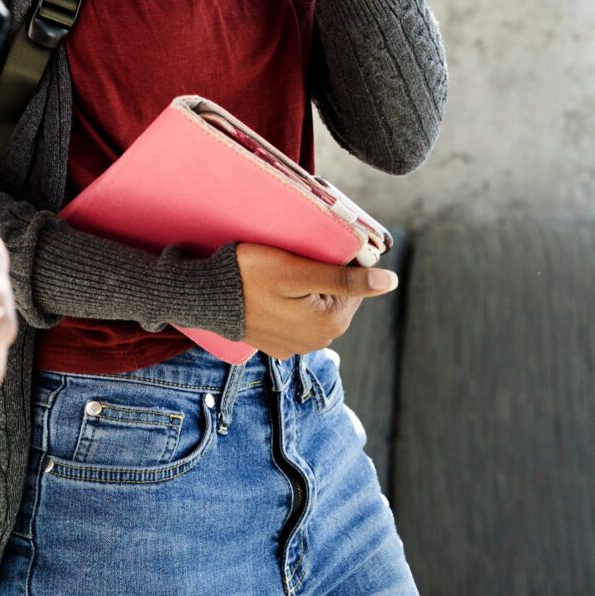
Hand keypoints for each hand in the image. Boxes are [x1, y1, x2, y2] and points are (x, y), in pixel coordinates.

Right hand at [234, 242, 396, 358]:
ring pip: (318, 307)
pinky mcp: (278, 345)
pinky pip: (296, 318)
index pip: (355, 283)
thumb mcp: (298, 271)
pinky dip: (291, 304)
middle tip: (295, 259)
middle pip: (337, 296)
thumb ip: (344, 279)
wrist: (204, 298)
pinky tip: (272, 293)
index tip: (313, 249)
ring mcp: (297, 346)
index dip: (339, 260)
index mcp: (331, 324)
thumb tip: (390, 281)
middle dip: (324, 276)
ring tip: (282, 275)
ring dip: (308, 290)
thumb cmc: (250, 277)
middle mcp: (318, 341)